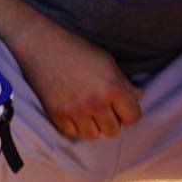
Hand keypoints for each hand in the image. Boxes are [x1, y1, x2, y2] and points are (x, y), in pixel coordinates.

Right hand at [6, 19, 142, 140]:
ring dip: (93, 126)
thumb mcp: (107, 61)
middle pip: (113, 131)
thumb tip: (139, 96)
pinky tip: (72, 111)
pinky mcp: (57, 115)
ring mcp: (75, 111)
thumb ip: (124, 82)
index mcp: (112, 88)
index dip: (129, 113)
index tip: (121, 108)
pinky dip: (74, 125)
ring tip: (87, 110)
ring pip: (93, 135)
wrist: (42, 46)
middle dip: (111, 121)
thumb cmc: (77, 50)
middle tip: (103, 108)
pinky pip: (72, 133)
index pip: (133, 117)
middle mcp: (96, 103)